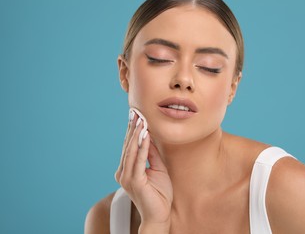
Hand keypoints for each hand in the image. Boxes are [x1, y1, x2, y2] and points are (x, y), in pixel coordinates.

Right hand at [115, 113, 172, 228]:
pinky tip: (144, 135)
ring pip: (131, 150)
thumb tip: (150, 137)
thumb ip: (152, 154)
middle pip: (128, 145)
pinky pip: (139, 160)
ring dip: (136, 134)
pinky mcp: (134, 182)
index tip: (136, 114)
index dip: (133, 130)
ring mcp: (127, 177)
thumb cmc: (159, 193)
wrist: (159, 215)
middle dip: (132, 128)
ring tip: (140, 119)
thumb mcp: (158, 168)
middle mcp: (123, 172)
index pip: (130, 146)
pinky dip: (142, 146)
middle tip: (135, 111)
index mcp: (127, 169)